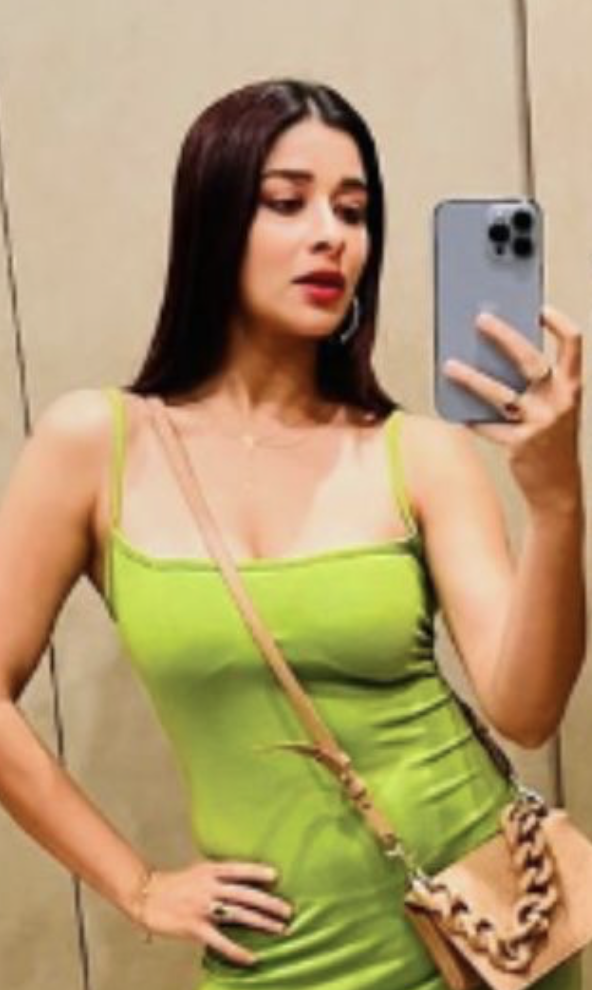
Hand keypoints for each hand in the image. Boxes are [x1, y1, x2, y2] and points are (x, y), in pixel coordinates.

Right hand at [132, 859, 293, 966]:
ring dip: (261, 923)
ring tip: (280, 929)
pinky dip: (237, 950)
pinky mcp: (194, 927)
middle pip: (244, 894)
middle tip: (289, 910)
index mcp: (210, 870)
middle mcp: (209, 886)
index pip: (238, 869)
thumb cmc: (175, 884)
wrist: (146, 895)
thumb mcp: (199, 871)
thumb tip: (243, 881)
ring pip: (238, 915)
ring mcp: (202, 907)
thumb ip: (219, 875)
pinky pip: (220, 940)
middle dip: (269, 902)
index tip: (277, 876)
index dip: (257, 872)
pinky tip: (252, 957)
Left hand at [443, 305, 582, 512]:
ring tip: (449, 366)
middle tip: (480, 319)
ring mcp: (541, 424)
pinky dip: (471, 418)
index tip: (539, 308)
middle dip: (505, 336)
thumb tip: (493, 353)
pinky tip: (455, 410)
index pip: (573, 345)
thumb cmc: (551, 441)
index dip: (559, 323)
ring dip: (472, 378)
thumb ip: (533, 383)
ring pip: (501, 394)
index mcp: (571, 387)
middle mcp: (560, 402)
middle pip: (530, 360)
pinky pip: (489, 426)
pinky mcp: (521, 446)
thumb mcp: (552, 406)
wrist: (557, 488)